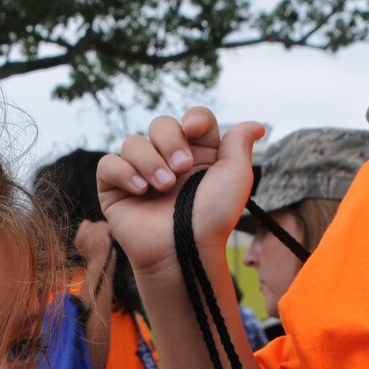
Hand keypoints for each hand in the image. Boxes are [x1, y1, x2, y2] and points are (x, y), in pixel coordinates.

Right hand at [96, 107, 263, 278]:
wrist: (185, 250)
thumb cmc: (212, 219)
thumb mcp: (235, 177)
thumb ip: (240, 144)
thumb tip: (259, 125)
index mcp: (198, 153)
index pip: (192, 118)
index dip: (194, 119)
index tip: (194, 130)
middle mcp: (168, 159)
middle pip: (160, 124)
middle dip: (170, 141)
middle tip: (181, 169)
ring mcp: (140, 173)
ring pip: (133, 142)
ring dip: (149, 161)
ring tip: (163, 187)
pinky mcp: (115, 188)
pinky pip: (108, 163)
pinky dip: (123, 172)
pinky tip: (140, 191)